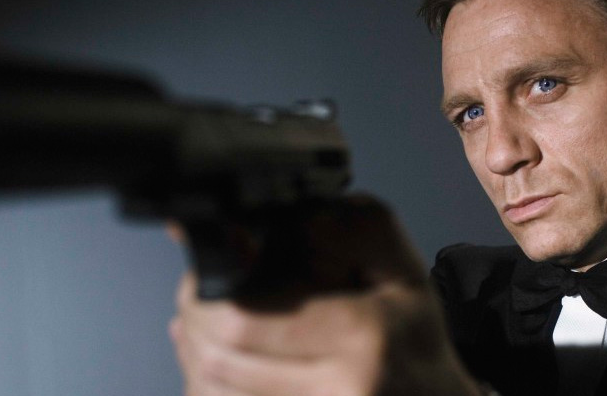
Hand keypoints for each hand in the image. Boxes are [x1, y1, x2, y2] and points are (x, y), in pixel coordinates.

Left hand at [168, 196, 482, 395]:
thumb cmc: (413, 336)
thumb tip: (271, 226)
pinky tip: (211, 363)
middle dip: (192, 325)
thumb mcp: (398, 263)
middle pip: (221, 362)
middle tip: (193, 301)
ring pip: (216, 394)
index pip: (244, 321)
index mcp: (361, 334)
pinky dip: (210, 386)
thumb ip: (344, 230)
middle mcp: (339, 389)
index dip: (203, 298)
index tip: (198, 278)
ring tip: (197, 331)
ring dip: (194, 359)